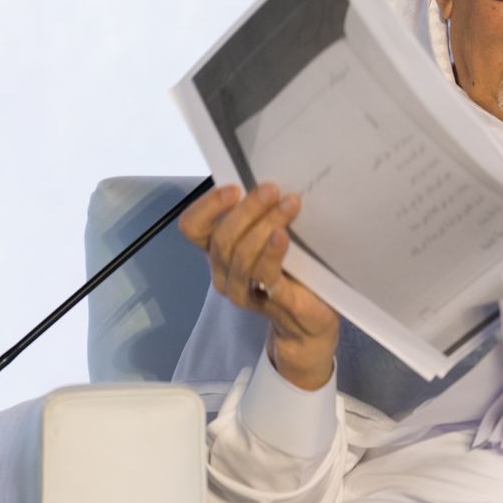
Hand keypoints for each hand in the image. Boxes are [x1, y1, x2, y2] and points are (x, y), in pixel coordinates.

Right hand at [178, 182, 339, 390]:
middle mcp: (223, 273)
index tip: (234, 187)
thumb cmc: (290, 272)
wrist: (310, 321)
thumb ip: (263, 216)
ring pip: (241, 256)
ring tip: (289, 205)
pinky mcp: (270, 302)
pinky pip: (264, 275)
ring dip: (264, 225)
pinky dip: (272, 252)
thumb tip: (269, 180)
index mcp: (217, 252)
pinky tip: (282, 236)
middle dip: (247, 210)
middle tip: (271, 190)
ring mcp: (243, 291)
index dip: (208, 206)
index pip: (192, 227)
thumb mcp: (272, 239)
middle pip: (222, 238)